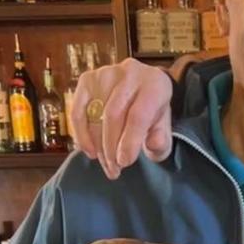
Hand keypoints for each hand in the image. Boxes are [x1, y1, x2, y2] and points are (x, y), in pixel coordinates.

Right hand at [70, 58, 174, 177]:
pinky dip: (81, 133)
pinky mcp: (87, 79)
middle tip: (114, 170)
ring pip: (95, 113)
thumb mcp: (165, 128)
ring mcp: (106, 73)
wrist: (143, 89)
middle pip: (113, 114)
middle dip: (110, 148)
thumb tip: (152, 144)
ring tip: (106, 165)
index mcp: (155, 84)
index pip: (138, 115)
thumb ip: (162, 140)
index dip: (129, 142)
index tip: (124, 163)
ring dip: (97, 145)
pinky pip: (78, 110)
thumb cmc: (153, 114)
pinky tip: (89, 150)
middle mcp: (130, 73)